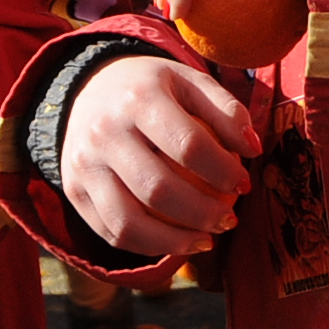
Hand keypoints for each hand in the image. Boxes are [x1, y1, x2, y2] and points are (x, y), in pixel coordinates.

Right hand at [60, 56, 259, 257]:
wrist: (87, 87)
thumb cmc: (151, 89)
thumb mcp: (189, 82)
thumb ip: (226, 111)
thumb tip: (254, 150)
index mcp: (139, 98)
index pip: (188, 145)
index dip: (223, 171)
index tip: (244, 183)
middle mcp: (105, 132)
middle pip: (158, 189)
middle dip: (203, 213)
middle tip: (230, 219)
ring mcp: (84, 165)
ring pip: (129, 222)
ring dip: (175, 241)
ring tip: (208, 241)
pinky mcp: (74, 191)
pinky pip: (112, 233)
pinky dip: (148, 247)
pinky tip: (178, 244)